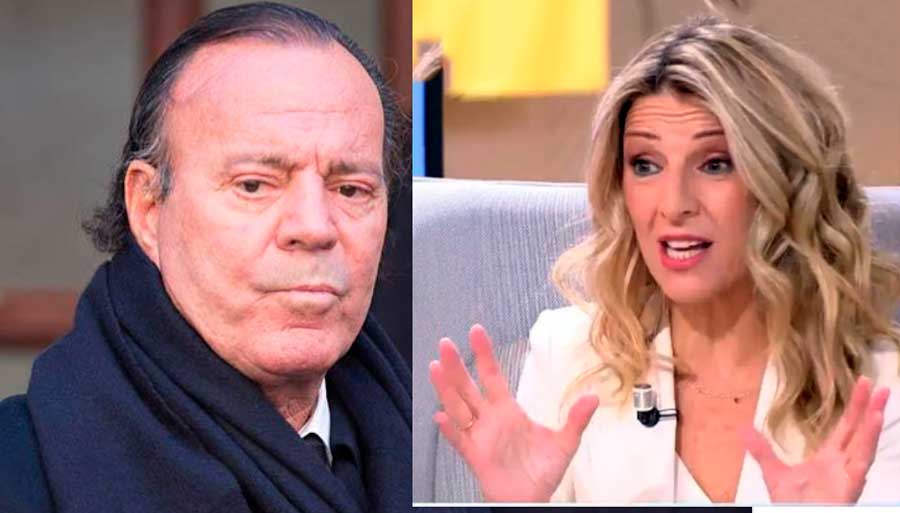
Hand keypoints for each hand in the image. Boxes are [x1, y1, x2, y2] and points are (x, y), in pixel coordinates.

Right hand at [429, 324, 598, 501]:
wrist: (531, 501)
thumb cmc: (542, 473)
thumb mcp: (564, 443)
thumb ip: (575, 420)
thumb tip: (592, 398)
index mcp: (508, 411)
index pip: (492, 376)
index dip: (484, 354)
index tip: (476, 332)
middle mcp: (490, 420)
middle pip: (468, 387)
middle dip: (457, 366)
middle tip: (446, 344)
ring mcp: (480, 436)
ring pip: (458, 407)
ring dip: (446, 389)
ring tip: (436, 368)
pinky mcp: (475, 456)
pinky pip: (459, 440)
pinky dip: (450, 430)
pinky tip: (441, 417)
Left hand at [745, 376, 889, 503]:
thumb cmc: (793, 506)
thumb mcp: (774, 472)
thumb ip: (761, 449)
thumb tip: (743, 429)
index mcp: (829, 459)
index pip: (844, 428)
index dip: (853, 409)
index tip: (861, 387)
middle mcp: (842, 465)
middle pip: (858, 431)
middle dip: (867, 408)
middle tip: (876, 384)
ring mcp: (848, 475)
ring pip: (864, 443)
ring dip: (872, 421)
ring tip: (880, 398)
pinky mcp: (850, 485)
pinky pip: (862, 461)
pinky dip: (868, 442)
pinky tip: (872, 422)